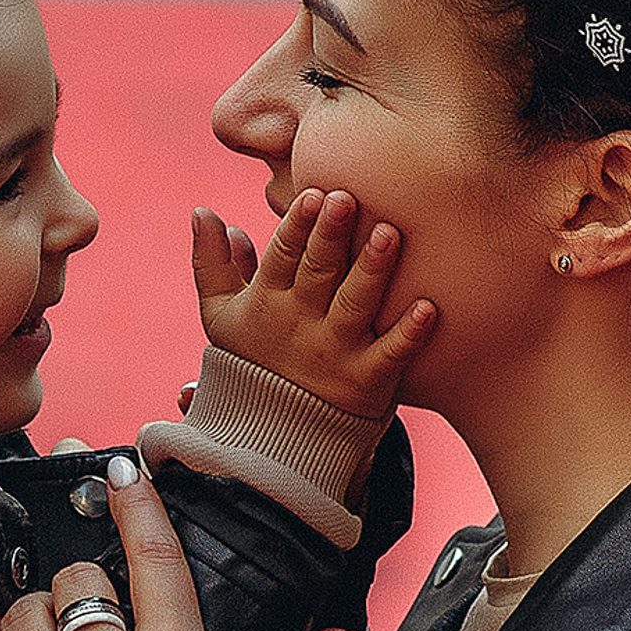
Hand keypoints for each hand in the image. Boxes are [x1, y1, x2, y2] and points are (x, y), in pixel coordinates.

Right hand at [192, 189, 434, 418]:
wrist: (274, 435)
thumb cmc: (253, 360)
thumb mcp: (221, 316)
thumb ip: (212, 264)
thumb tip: (203, 212)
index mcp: (267, 303)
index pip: (281, 258)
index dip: (296, 227)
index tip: (312, 195)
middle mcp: (301, 325)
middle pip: (318, 274)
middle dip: (330, 237)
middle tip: (347, 198)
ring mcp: (336, 353)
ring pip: (354, 306)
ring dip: (371, 271)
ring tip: (389, 233)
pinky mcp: (367, 381)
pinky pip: (390, 355)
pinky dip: (409, 335)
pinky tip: (428, 308)